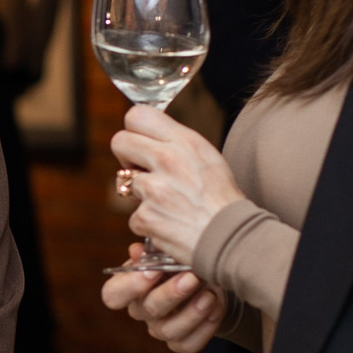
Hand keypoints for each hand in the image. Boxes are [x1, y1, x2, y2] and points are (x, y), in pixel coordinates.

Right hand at [101, 261, 224, 352]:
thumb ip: (154, 249)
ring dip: (191, 313)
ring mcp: (160, 329)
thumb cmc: (183, 260)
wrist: (211, 279)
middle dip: (170, 293)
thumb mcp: (169, 250)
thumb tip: (137, 251)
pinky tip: (216, 308)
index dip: (129, 286)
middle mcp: (142, 310)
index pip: (112, 295)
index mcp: (130, 286)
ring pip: (168, 330)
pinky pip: (188, 343)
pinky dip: (205, 327)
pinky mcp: (181, 342)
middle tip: (192, 277)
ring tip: (210, 295)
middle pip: (146, 309)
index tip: (153, 271)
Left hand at [110, 105, 245, 265]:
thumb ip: (177, 143)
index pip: (137, 115)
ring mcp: (155, 189)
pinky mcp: (147, 216)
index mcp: (185, 141)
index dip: (134, 131)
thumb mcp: (207, 158)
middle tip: (143, 172)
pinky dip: (148, 223)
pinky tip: (170, 223)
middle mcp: (168, 159)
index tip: (142, 144)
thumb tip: (148, 137)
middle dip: (126, 157)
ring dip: (142, 196)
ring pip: (126, 183)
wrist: (233, 237)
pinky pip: (134, 216)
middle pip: (119, 142)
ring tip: (169, 204)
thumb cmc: (222, 199)